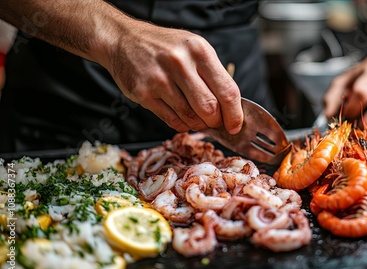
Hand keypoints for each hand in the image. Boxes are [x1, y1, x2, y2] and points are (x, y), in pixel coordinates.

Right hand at [103, 19, 242, 133]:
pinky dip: (182, 124)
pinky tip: (181, 115)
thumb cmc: (166, 47)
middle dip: (216, 121)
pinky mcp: (144, 93)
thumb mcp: (195, 49)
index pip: (227, 91)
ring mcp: (159, 79)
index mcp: (199, 51)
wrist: (125, 40)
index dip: (235, 114)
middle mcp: (180, 63)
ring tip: (197, 116)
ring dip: (198, 124)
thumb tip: (232, 109)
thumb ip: (214, 75)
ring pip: (190, 117)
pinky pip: (172, 121)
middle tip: (214, 121)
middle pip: (209, 108)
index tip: (235, 125)